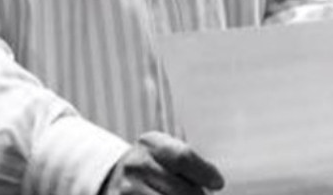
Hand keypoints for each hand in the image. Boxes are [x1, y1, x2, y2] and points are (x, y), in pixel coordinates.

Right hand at [99, 132, 224, 194]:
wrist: (114, 177)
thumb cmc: (153, 166)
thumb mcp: (166, 154)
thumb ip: (190, 163)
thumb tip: (216, 183)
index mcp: (151, 143)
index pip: (183, 157)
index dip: (205, 173)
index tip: (218, 184)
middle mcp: (136, 164)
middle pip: (181, 189)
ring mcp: (126, 190)